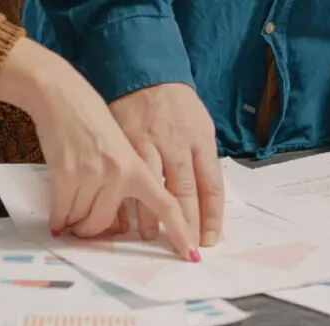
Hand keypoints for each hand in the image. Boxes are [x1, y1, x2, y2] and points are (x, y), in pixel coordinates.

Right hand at [0, 39, 197, 260]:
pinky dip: (59, 220)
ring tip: (70, 219)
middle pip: (110, 225)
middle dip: (94, 233)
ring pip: (85, 221)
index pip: (168, 205)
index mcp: (140, 166)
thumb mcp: (126, 146)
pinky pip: (63, 212)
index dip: (181, 232)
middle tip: (85, 231)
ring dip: (75, 226)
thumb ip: (133, 179)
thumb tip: (127, 220)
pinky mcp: (68, 173)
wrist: (64, 96)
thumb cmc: (95, 121)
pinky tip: (57, 220)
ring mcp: (94, 174)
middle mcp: (121, 172)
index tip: (191, 255)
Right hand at [108, 83, 224, 246]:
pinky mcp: (121, 142)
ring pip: (149, 190)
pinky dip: (119, 202)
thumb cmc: (173, 103)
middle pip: (183, 193)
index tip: (207, 241)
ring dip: (149, 219)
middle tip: (182, 248)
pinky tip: (118, 219)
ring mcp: (144, 144)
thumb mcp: (199, 125)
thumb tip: (203, 197)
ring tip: (149, 236)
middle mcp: (173, 144)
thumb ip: (200, 159)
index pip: (211, 186)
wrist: (140, 72)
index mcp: (198, 140)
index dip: (211, 217)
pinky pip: (119, 180)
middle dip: (185, 225)